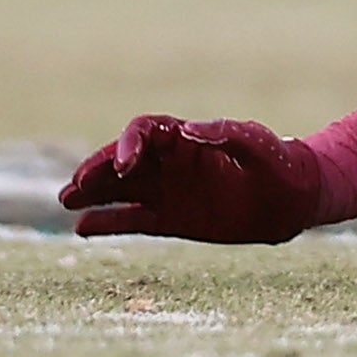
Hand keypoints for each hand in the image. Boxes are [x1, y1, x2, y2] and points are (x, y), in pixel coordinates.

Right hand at [60, 113, 323, 242]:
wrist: (292, 200)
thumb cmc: (278, 164)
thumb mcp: (259, 144)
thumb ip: (227, 133)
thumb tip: (188, 128)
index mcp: (188, 139)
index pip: (146, 131)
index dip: (129, 143)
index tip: (125, 163)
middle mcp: (171, 162)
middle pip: (121, 160)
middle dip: (97, 169)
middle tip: (75, 185)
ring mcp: (167, 191)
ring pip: (119, 189)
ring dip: (91, 193)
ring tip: (65, 200)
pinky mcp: (170, 219)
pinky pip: (130, 220)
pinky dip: (105, 223)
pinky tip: (81, 228)